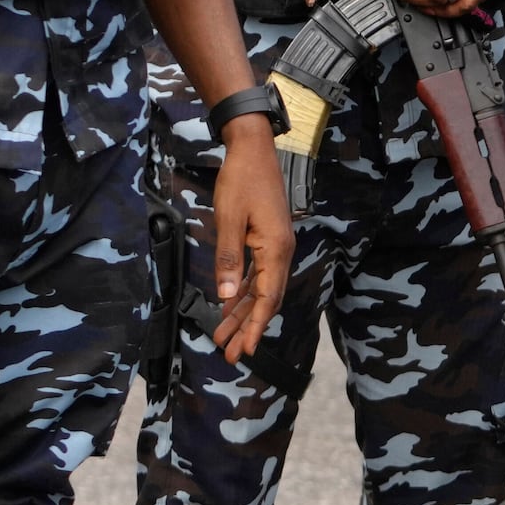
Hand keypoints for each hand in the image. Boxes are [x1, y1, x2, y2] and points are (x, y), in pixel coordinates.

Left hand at [206, 114, 295, 361]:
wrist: (252, 149)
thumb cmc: (241, 179)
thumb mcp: (228, 219)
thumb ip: (228, 259)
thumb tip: (225, 297)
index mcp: (275, 249)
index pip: (267, 298)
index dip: (256, 326)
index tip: (246, 350)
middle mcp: (280, 252)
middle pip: (266, 299)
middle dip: (247, 328)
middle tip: (230, 354)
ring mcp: (274, 246)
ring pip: (260, 289)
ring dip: (243, 313)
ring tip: (224, 336)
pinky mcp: (266, 239)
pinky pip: (256, 274)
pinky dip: (243, 292)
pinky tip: (230, 305)